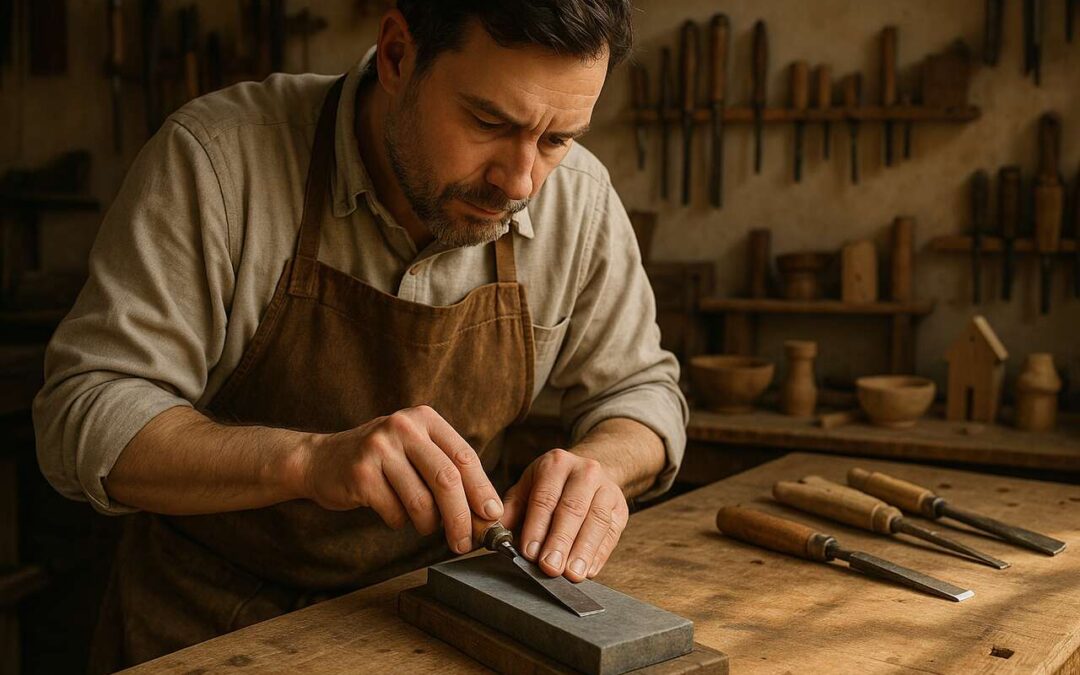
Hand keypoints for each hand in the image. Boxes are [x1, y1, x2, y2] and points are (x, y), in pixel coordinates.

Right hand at [300, 405, 501, 553]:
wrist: (321, 460)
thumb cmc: (381, 462)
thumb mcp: (416, 451)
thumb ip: (448, 473)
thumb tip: (486, 514)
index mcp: (425, 419)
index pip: (464, 457)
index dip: (482, 489)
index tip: (493, 515)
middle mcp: (403, 427)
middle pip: (447, 480)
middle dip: (461, 517)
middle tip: (465, 542)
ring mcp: (379, 448)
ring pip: (421, 502)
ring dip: (428, 525)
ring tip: (424, 525)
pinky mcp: (360, 473)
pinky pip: (395, 513)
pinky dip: (400, 522)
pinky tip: (392, 512)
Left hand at [500, 449, 629, 581]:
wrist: (588, 473)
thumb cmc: (551, 486)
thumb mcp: (527, 488)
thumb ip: (511, 511)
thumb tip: (494, 536)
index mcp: (556, 464)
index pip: (545, 498)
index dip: (537, 526)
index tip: (529, 552)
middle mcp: (584, 471)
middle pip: (572, 509)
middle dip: (560, 541)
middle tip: (549, 568)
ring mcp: (607, 488)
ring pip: (596, 521)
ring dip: (583, 551)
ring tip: (571, 574)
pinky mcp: (621, 508)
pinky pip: (611, 533)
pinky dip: (600, 554)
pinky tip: (588, 570)